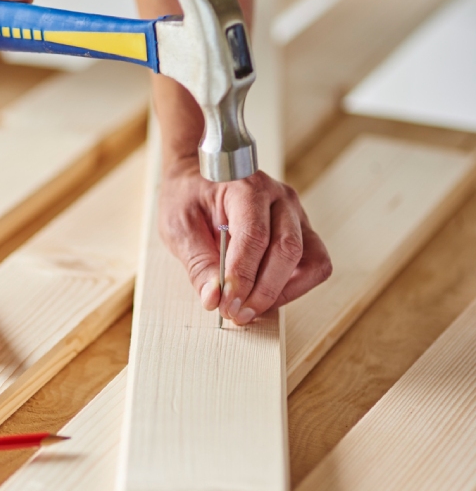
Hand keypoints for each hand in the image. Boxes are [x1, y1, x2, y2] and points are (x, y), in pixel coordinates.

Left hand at [159, 156, 331, 322]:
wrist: (199, 176)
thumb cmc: (188, 196)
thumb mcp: (178, 227)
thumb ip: (198, 263)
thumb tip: (213, 299)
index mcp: (247, 186)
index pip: (255, 235)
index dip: (242, 276)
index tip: (226, 305)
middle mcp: (280, 198)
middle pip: (288, 249)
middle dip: (262, 291)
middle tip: (236, 314)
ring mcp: (295, 215)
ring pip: (309, 260)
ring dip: (282, 292)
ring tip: (250, 309)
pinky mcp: (301, 233)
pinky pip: (313, 266)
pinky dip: (293, 288)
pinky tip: (263, 296)